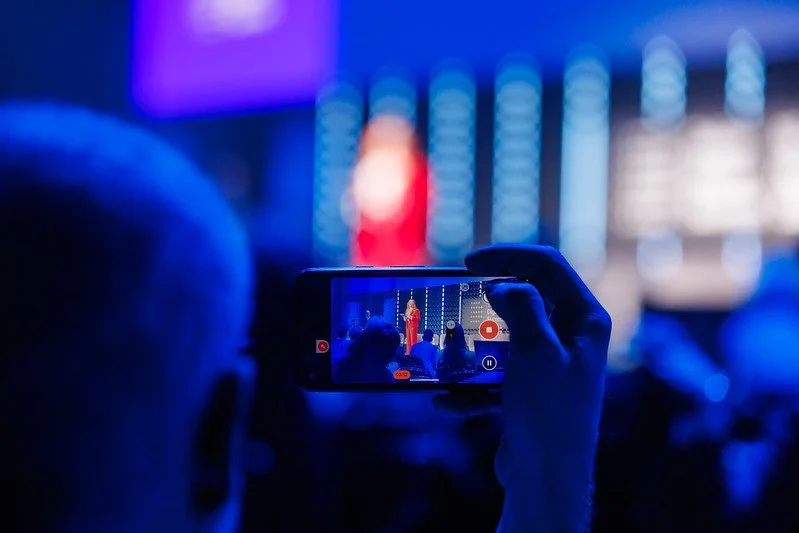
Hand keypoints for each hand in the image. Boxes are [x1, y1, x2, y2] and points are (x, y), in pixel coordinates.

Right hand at [465, 244, 610, 532]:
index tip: (468, 262)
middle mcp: (572, 338)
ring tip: (446, 355)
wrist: (547, 478)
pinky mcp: (531, 392)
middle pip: (525, 299)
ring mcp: (551, 366)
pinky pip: (496, 375)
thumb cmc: (550, 412)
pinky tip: (447, 400)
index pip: (548, 266)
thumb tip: (504, 286)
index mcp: (584, 319)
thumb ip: (521, 306)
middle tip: (456, 300)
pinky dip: (471, 385)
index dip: (508, 256)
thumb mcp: (536, 350)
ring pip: (505, 338)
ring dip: (474, 347)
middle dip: (487, 303)